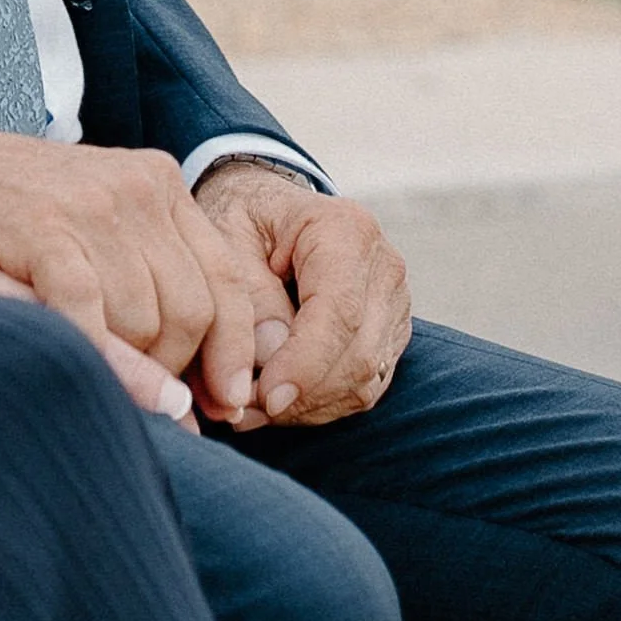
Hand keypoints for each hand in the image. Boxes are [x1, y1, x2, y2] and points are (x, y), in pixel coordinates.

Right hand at [0, 130, 266, 423]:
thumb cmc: (19, 219)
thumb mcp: (101, 234)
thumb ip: (154, 293)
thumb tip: (201, 408)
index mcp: (162, 183)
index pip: (228, 280)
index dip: (234, 351)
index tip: (225, 404)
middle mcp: (137, 187)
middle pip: (193, 310)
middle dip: (174, 368)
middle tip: (145, 396)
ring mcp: (91, 204)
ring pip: (145, 320)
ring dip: (123, 363)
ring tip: (89, 361)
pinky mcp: (42, 227)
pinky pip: (89, 314)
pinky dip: (91, 354)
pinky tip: (73, 366)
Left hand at [195, 163, 409, 428]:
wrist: (267, 211)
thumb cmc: (244, 220)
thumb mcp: (227, 236)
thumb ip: (250, 294)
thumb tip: (272, 358)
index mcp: (347, 230)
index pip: (340, 313)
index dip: (305, 364)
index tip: (265, 397)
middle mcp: (384, 268)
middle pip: (358, 355)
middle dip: (302, 394)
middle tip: (241, 409)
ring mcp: (394, 305)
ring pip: (363, 381)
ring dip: (307, 407)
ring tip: (249, 409)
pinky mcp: (388, 337)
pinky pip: (362, 388)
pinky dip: (318, 405)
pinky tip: (275, 403)